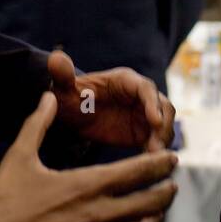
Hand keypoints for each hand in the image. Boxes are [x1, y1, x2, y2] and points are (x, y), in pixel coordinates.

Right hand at [0, 92, 177, 221]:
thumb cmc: (3, 197)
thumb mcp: (20, 153)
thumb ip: (39, 123)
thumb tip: (48, 96)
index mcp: (86, 184)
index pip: (138, 172)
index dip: (159, 163)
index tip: (169, 158)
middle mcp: (96, 215)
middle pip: (151, 205)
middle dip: (166, 192)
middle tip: (169, 184)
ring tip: (153, 214)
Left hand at [48, 50, 175, 151]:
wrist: (73, 116)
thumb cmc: (70, 99)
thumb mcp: (64, 90)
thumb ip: (62, 76)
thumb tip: (56, 58)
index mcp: (125, 80)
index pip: (145, 88)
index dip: (152, 104)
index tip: (155, 121)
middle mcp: (140, 95)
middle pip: (163, 106)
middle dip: (163, 125)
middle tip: (157, 146)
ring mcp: (144, 114)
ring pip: (164, 125)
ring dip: (163, 139)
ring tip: (154, 157)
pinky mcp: (143, 132)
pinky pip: (157, 141)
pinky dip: (157, 151)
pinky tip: (150, 164)